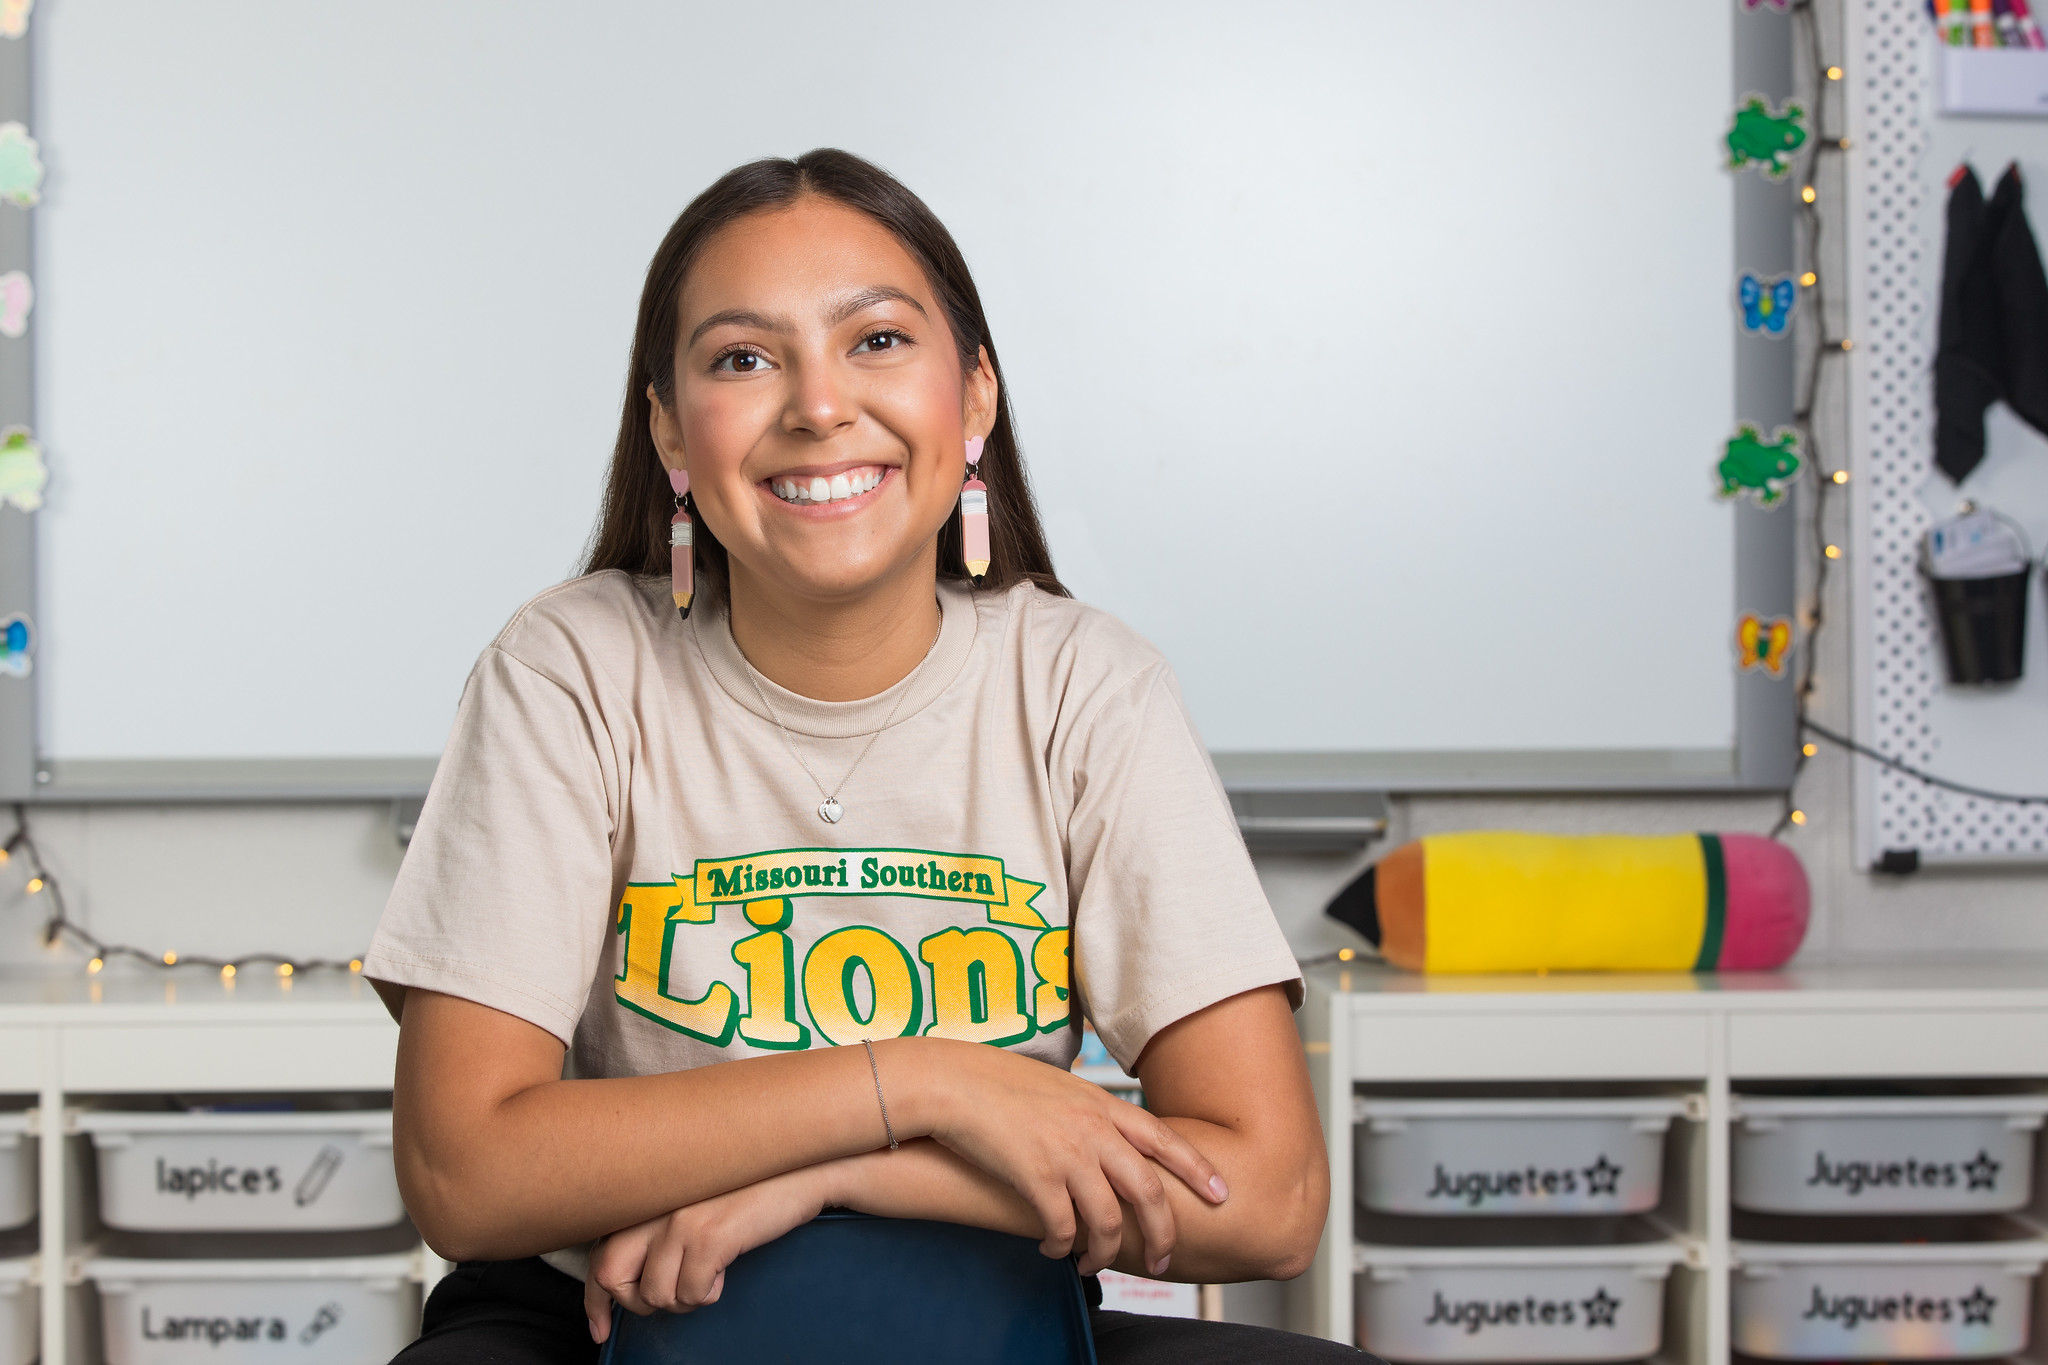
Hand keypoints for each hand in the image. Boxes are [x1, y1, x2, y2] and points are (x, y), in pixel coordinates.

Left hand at [583, 1165, 832, 1341]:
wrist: (798, 1172)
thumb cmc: (748, 1193)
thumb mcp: (692, 1207)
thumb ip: (658, 1232)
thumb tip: (632, 1282)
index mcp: (646, 1200)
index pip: (598, 1255)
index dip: (595, 1301)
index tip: (599, 1328)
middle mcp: (654, 1207)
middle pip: (611, 1276)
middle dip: (637, 1303)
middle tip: (669, 1300)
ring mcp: (678, 1221)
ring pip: (655, 1295)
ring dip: (682, 1300)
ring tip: (707, 1278)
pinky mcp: (708, 1237)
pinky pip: (691, 1294)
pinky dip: (708, 1294)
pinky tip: (724, 1272)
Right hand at [899, 1038, 1228, 1276]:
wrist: (954, 1083)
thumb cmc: (998, 1083)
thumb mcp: (1059, 1088)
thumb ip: (1087, 1111)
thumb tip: (1103, 1135)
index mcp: (1102, 1105)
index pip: (1164, 1139)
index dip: (1197, 1169)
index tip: (1221, 1193)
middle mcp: (1093, 1129)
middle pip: (1149, 1190)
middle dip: (1163, 1233)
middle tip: (1163, 1260)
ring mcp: (1066, 1153)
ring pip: (1108, 1219)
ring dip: (1105, 1252)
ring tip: (1094, 1265)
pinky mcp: (1035, 1177)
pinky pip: (1062, 1228)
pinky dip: (1061, 1247)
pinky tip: (1051, 1250)